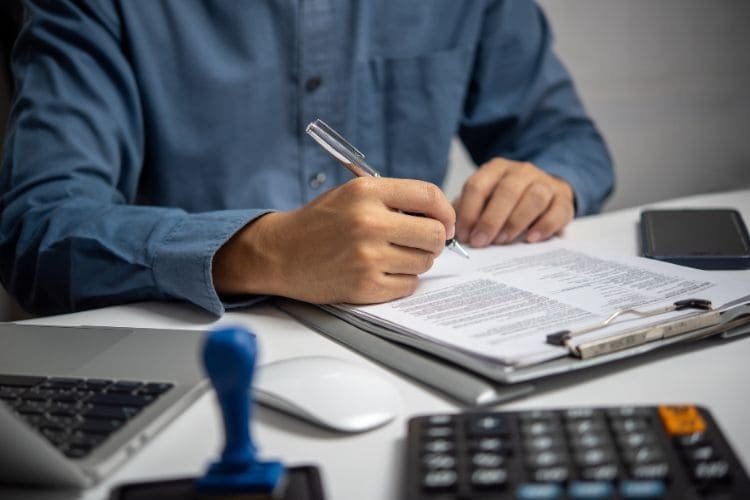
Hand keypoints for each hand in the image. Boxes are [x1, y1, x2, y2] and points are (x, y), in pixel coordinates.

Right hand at [212, 177, 455, 303]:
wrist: (280, 253)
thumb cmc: (319, 223)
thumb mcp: (353, 194)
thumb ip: (394, 199)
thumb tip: (440, 217)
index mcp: (367, 192)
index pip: (429, 196)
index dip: (446, 212)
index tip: (445, 222)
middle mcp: (369, 222)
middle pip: (434, 234)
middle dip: (434, 241)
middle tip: (421, 243)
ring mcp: (368, 257)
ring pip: (424, 262)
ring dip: (416, 262)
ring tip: (392, 256)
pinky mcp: (365, 285)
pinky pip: (408, 285)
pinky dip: (401, 281)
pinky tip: (382, 272)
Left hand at [454, 158, 574, 246]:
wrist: (545, 192)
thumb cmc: (507, 201)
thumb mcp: (485, 200)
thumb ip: (468, 211)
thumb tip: (452, 232)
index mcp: (496, 169)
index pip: (478, 185)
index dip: (469, 212)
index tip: (464, 235)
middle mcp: (521, 171)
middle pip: (507, 191)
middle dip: (490, 219)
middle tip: (480, 242)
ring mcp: (545, 182)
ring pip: (534, 197)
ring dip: (515, 222)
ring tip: (502, 241)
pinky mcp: (563, 199)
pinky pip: (557, 210)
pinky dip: (544, 226)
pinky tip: (530, 239)